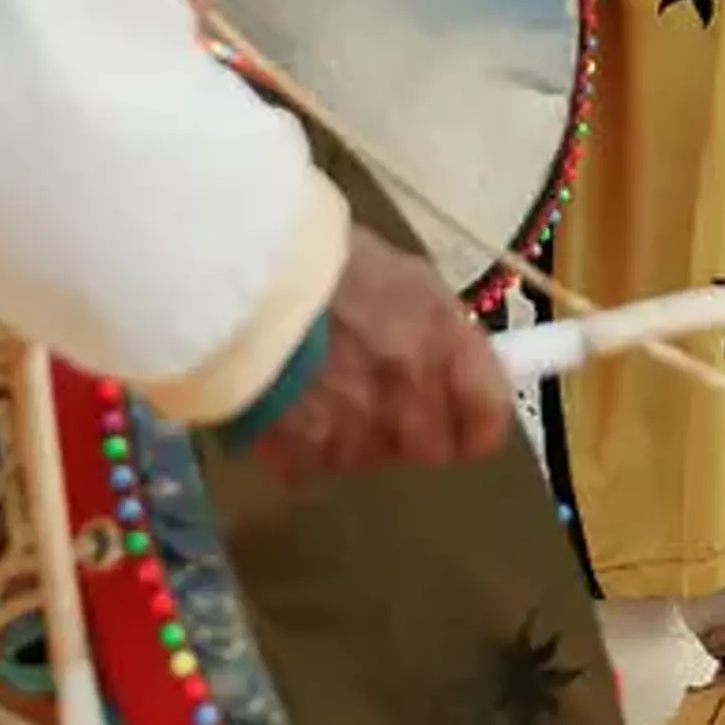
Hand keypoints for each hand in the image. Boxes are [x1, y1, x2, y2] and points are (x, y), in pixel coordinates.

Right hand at [251, 229, 513, 479]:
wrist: (235, 275)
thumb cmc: (322, 260)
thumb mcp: (404, 277)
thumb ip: (440, 331)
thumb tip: (462, 365)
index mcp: (441, 344)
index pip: (488, 419)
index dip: (477, 421)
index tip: (464, 415)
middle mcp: (409, 399)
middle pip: (431, 447)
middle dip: (411, 425)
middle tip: (375, 388)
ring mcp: (356, 435)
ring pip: (372, 456)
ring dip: (355, 432)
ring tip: (317, 383)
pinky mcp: (302, 457)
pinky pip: (316, 464)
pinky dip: (303, 443)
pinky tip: (284, 399)